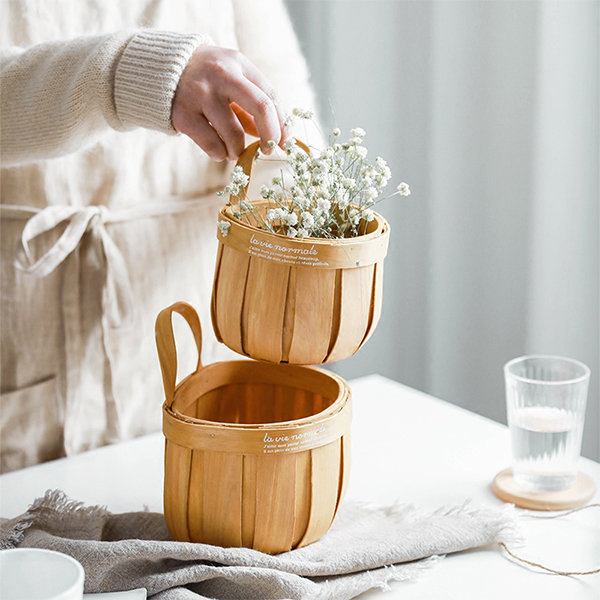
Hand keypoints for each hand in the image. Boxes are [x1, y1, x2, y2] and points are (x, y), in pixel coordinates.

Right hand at [172, 46, 287, 160]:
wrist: (157, 70)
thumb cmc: (205, 79)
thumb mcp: (230, 80)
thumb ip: (251, 105)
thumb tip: (276, 136)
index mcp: (238, 64)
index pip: (270, 96)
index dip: (281, 124)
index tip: (284, 142)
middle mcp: (221, 75)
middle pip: (261, 108)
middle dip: (271, 136)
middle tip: (269, 151)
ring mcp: (200, 94)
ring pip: (234, 135)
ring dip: (238, 150)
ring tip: (234, 151)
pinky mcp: (183, 114)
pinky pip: (212, 146)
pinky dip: (219, 154)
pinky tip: (217, 150)